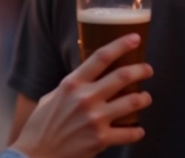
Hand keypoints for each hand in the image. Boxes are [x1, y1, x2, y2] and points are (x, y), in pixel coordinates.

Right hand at [10, 34, 152, 157]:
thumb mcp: (52, 97)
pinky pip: (129, 133)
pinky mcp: (101, 140)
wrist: (36, 155)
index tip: (135, 38)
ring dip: (143, 98)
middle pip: (122, 76)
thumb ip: (72, 86)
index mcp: (72, 84)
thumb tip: (88, 76)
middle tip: (148, 69)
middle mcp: (85, 98)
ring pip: (131, 102)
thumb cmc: (41, 125)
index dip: (121, 45)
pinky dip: (137, 131)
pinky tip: (138, 130)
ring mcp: (95, 119)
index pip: (101, 57)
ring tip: (145, 97)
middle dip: (141, 70)